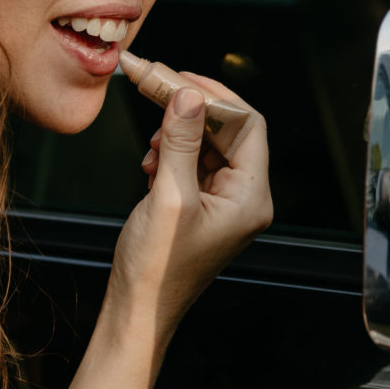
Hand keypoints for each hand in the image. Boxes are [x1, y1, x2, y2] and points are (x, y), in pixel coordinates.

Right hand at [111, 70, 271, 341]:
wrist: (138, 309)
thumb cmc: (157, 268)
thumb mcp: (169, 196)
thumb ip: (182, 141)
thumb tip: (190, 95)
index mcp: (251, 197)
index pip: (249, 125)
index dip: (216, 96)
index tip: (180, 79)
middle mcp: (245, 199)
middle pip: (229, 131)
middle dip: (192, 111)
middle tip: (158, 89)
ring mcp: (225, 204)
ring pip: (209, 145)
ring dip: (178, 135)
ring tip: (152, 148)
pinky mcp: (203, 207)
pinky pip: (195, 164)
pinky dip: (172, 154)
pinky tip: (151, 165)